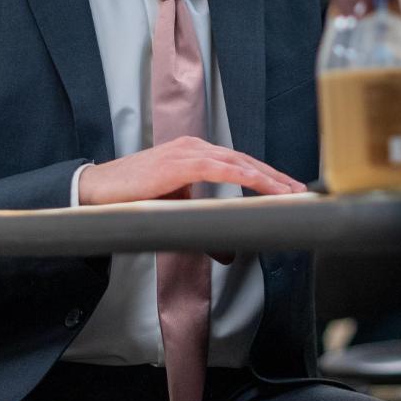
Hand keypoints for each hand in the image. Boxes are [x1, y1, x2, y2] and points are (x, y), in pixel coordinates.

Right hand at [79, 136, 306, 204]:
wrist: (99, 191)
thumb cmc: (135, 197)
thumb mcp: (176, 211)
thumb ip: (202, 226)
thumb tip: (228, 253)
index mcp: (196, 153)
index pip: (240, 162)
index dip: (268, 175)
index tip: (292, 189)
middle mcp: (195, 147)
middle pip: (245, 159)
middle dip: (276, 176)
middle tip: (301, 192)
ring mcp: (187, 151)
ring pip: (237, 161)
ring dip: (266, 176)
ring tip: (287, 192)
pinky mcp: (178, 162)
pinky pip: (217, 167)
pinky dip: (240, 173)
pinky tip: (256, 182)